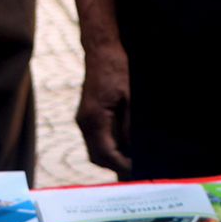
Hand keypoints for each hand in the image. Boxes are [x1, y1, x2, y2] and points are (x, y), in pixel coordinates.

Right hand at [76, 40, 134, 175]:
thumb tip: (135, 148)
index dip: (121, 165)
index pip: (106, 153)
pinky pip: (95, 139)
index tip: (136, 170)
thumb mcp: (129, 97)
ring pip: (95, 150)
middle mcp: (85, 122)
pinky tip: (123, 147)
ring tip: (131, 161)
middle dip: (115, 166)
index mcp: (94, 118)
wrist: (101, 51)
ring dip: (111, 158)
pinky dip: (108, 148)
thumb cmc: (116, 69)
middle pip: (97, 157)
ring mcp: (84, 119)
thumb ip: (129, 125)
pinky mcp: (87, 116)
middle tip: (135, 170)